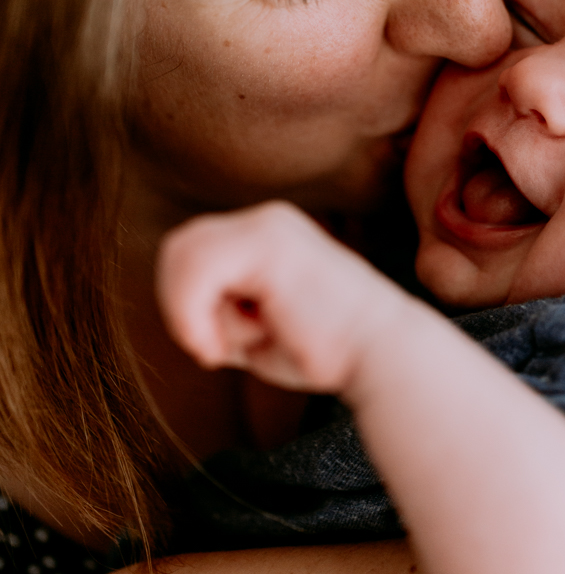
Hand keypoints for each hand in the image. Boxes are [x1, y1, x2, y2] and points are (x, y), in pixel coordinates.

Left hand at [156, 201, 407, 394]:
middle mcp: (265, 219)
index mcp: (265, 234)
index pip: (192, 251)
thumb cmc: (324, 351)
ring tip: (225, 349)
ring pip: (182, 255)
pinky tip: (224, 348)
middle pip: (180, 246)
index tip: (214, 351)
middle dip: (182, 306)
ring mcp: (267, 226)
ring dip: (190, 314)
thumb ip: (217, 308)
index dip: (185, 305)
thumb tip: (176, 307)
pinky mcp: (268, 243)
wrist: (380, 354)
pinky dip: (194, 315)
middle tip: (213, 352)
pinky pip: (197, 270)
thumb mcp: (253, 325)